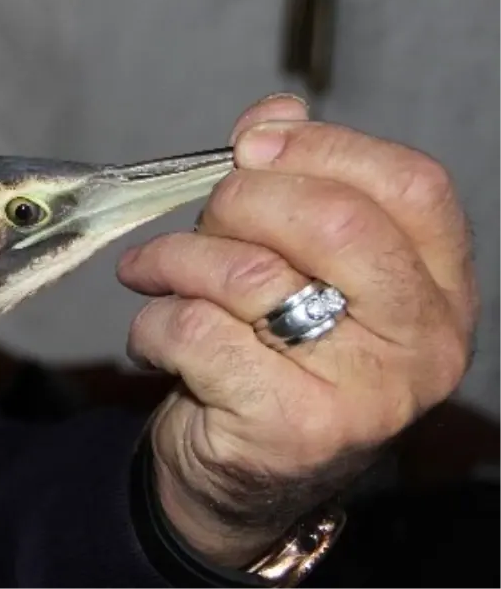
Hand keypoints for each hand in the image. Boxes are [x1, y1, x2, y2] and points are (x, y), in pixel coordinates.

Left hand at [117, 93, 477, 566]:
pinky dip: (155, 324)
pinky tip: (154, 338)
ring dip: (175, 263)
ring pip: (251, 276)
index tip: (250, 145)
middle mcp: (424, 342)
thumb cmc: (268, 354)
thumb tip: (275, 111)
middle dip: (239, 203)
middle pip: (336, 221)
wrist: (241, 476)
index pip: (411, 185)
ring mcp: (368, 393)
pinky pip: (201, 333)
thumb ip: (290, 183)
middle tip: (198, 223)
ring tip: (151, 276)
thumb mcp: (291, 264)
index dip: (322, 147)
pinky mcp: (298, 428)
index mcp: (437, 287)